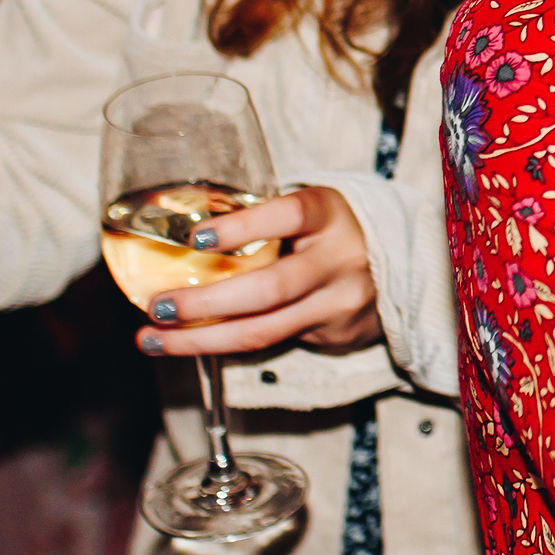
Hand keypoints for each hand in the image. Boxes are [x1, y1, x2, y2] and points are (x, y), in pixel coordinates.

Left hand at [134, 184, 383, 357]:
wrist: (400, 266)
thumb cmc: (329, 230)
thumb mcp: (308, 210)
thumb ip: (262, 220)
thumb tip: (179, 237)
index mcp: (329, 214)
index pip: (287, 215)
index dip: (242, 228)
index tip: (195, 238)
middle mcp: (341, 259)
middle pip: (269, 288)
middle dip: (205, 303)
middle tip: (158, 306)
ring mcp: (341, 303)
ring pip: (264, 331)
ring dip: (200, 339)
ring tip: (153, 339)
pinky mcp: (336, 335)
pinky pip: (273, 343)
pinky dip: (226, 343)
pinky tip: (193, 342)